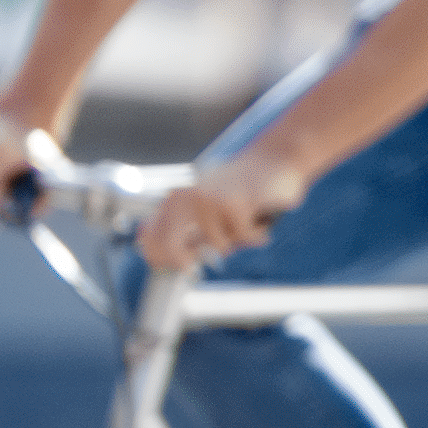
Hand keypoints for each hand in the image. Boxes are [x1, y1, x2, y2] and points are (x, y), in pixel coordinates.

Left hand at [138, 146, 311, 279]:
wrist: (276, 158)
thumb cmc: (243, 190)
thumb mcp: (210, 212)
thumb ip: (192, 235)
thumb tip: (171, 262)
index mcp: (178, 198)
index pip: (152, 234)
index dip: (156, 257)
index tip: (170, 269)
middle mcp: (188, 196)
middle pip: (171, 244)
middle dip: (184, 261)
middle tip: (194, 268)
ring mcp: (210, 198)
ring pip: (218, 244)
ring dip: (237, 240)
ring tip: (247, 223)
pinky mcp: (234, 202)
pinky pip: (242, 235)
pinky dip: (256, 234)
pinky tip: (261, 220)